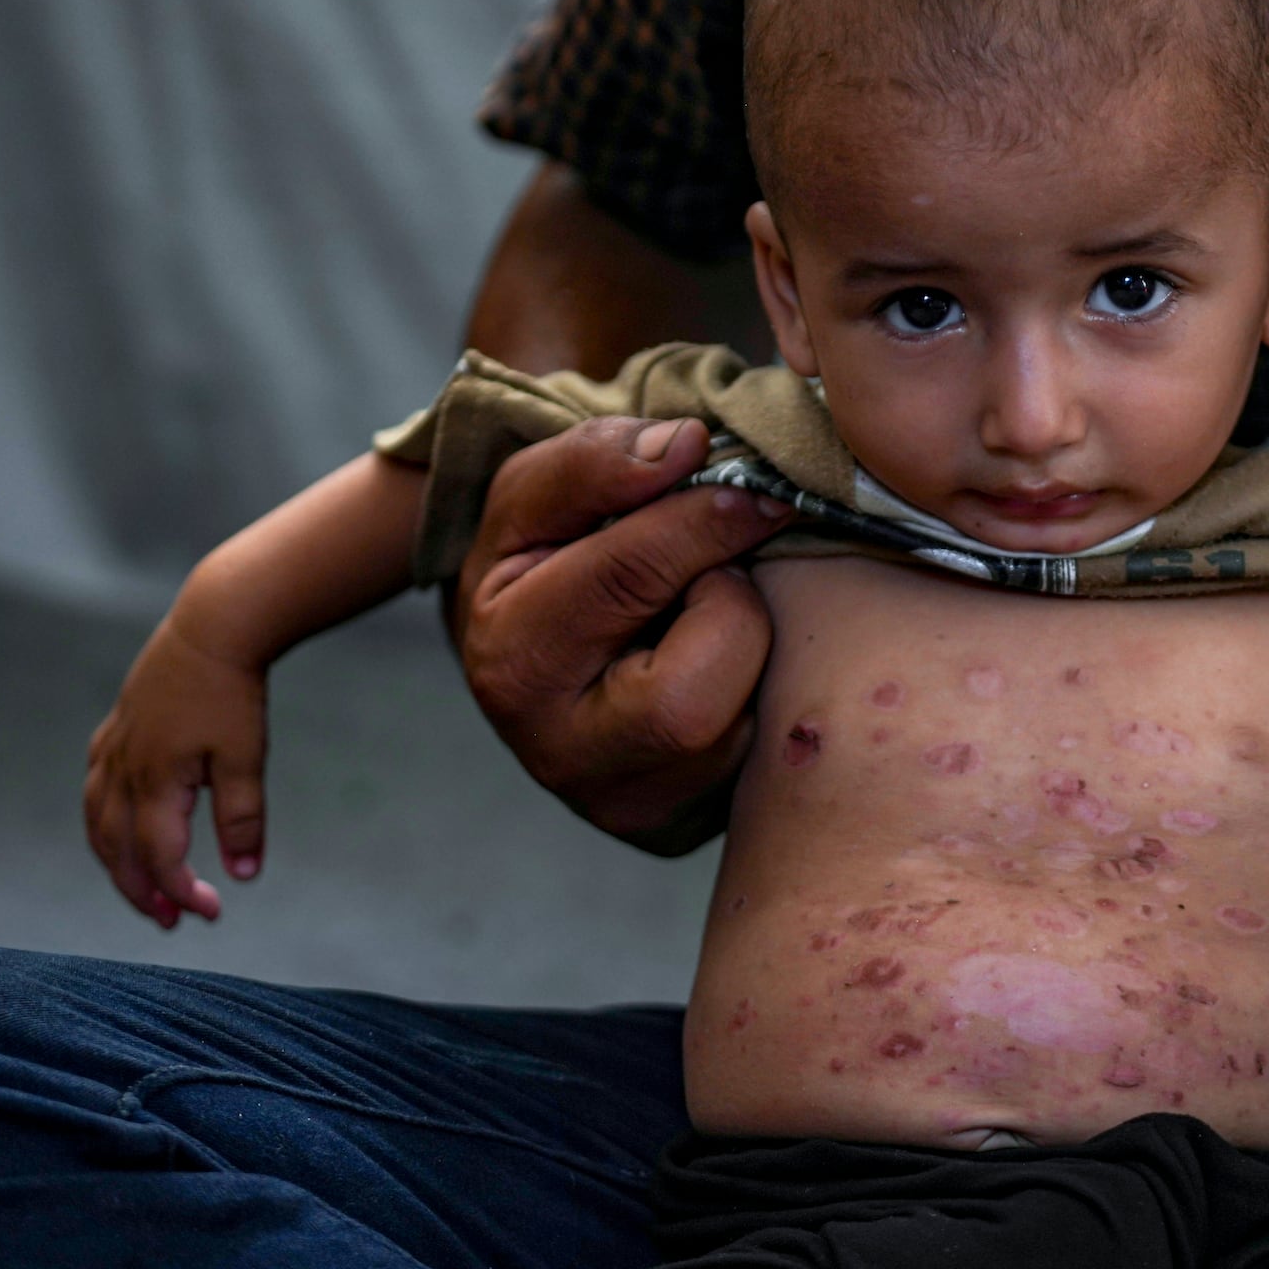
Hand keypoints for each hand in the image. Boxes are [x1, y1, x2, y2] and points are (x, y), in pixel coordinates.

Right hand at [84, 616, 265, 927]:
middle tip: (170, 921)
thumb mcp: (247, 757)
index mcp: (155, 783)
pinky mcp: (114, 732)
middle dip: (141, 891)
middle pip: (117, 850)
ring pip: (97, 823)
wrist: (212, 627)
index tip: (211, 914)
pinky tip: (119, 828)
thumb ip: (242, 818)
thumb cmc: (232, 692)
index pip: (160, 859)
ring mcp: (112, 749)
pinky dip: (103, 822)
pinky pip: (94, 790)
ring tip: (143, 888)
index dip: (181, 894)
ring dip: (116, 862)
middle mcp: (122, 771)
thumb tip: (246, 875)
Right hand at [454, 416, 792, 852]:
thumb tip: (687, 447)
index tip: (754, 482)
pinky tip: (722, 664)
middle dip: (726, 605)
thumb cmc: (542, 567)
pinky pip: (755, 750)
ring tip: (705, 614)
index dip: (702, 521)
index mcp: (512, 660)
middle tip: (727, 557)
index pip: (624, 581)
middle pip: (687, 695)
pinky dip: (755, 689)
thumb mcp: (535, 501)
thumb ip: (595, 463)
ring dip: (743, 648)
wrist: (538, 665)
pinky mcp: (680, 822)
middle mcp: (562, 755)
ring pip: (733, 727)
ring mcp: (626, 803)